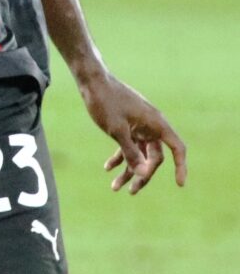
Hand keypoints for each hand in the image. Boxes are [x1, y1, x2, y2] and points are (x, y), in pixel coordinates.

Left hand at [79, 70, 186, 194]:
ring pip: (140, 154)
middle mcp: (151, 125)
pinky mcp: (128, 126)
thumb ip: (131, 153)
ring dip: (129, 171)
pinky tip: (107, 168)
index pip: (176, 148)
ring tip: (115, 188)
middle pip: (155, 157)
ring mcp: (139, 126)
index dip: (180, 166)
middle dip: (143, 175)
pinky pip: (129, 146)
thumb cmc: (106, 102)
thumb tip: (144, 175)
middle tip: (129, 191)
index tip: (179, 184)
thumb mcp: (117, 131)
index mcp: (156, 124)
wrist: (93, 82)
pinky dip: (120, 157)